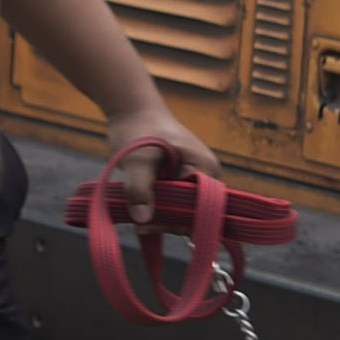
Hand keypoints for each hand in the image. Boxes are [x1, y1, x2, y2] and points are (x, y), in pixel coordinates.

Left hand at [98, 102, 219, 223]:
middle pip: (195, 212)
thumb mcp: (137, 160)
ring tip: (139, 223)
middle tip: (141, 226)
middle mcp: (206, 175)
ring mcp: (195, 179)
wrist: (133, 113)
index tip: (151, 224)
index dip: (180, 220)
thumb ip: (140, 188)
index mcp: (206, 168)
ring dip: (163, 219)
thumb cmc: (139, 131)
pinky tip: (142, 218)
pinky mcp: (181, 182)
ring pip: (184, 211)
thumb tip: (143, 219)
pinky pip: (176, 205)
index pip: (203, 208)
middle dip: (170, 222)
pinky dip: (160, 212)